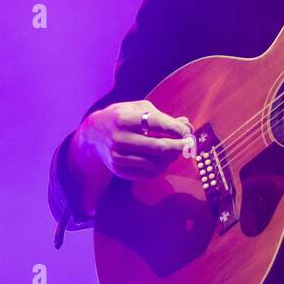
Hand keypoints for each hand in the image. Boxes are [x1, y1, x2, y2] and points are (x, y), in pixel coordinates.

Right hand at [74, 100, 192, 179]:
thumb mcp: (139, 109)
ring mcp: (118, 156)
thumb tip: (187, 127)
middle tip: (188, 145)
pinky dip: (161, 168)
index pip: (159, 125)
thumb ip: (164, 117)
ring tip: (173, 152)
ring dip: (171, 159)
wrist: (94, 134)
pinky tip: (162, 160)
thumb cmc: (123, 117)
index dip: (178, 130)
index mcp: (125, 118)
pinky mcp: (119, 170)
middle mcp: (120, 138)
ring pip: (157, 163)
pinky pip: (149, 174)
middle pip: (160, 147)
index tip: (188, 132)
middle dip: (179, 147)